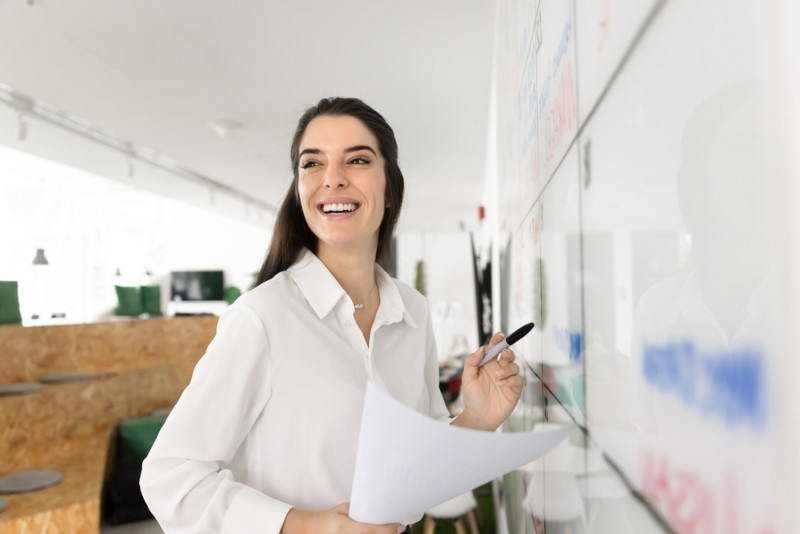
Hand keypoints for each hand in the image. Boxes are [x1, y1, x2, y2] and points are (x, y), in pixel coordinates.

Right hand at [281, 503, 404, 533]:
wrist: (312, 529)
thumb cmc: (329, 518)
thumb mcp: (344, 510)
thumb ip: (361, 511)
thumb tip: (381, 512)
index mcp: (344, 527)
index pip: (371, 530)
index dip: (388, 529)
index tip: (400, 526)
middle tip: (397, 529)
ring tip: (389, 531)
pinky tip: (379, 533)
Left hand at [453, 332, 524, 430]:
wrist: (479, 417)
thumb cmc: (473, 397)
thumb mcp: (467, 378)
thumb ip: (472, 361)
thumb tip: (481, 348)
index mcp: (487, 364)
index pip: (495, 348)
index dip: (498, 340)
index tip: (500, 336)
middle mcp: (499, 369)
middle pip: (508, 354)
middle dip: (508, 351)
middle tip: (503, 354)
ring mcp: (507, 379)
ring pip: (514, 366)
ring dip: (507, 369)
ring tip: (497, 378)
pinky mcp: (514, 389)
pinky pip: (518, 379)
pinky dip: (511, 380)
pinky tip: (502, 384)